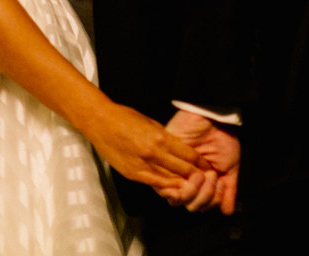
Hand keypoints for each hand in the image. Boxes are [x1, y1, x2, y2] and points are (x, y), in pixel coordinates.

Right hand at [83, 103, 205, 191]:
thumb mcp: (151, 122)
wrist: (100, 122)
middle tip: (206, 180)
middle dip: (196, 175)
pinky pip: (154, 184)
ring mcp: (143, 165)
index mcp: (161, 137)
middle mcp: (154, 153)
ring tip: (195, 188)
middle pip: (182, 169)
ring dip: (183, 184)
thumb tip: (178, 146)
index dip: (200, 162)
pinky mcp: (133, 173)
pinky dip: (167, 187)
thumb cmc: (125, 117)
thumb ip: (165, 136)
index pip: (188, 154)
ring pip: (170, 180)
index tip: (207, 166)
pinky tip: (175, 190)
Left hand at [159, 110, 240, 214]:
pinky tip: (192, 176)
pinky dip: (180, 187)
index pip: (201, 205)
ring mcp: (173, 174)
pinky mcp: (162, 165)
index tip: (220, 184)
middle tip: (212, 177)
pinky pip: (164, 186)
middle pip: (189, 205)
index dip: (212, 201)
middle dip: (204, 196)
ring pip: (177, 199)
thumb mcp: (230, 166)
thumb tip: (227, 212)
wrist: (210, 119)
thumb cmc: (221, 139)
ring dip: (194, 191)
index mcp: (200, 183)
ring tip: (202, 175)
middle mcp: (186, 182)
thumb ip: (229, 189)